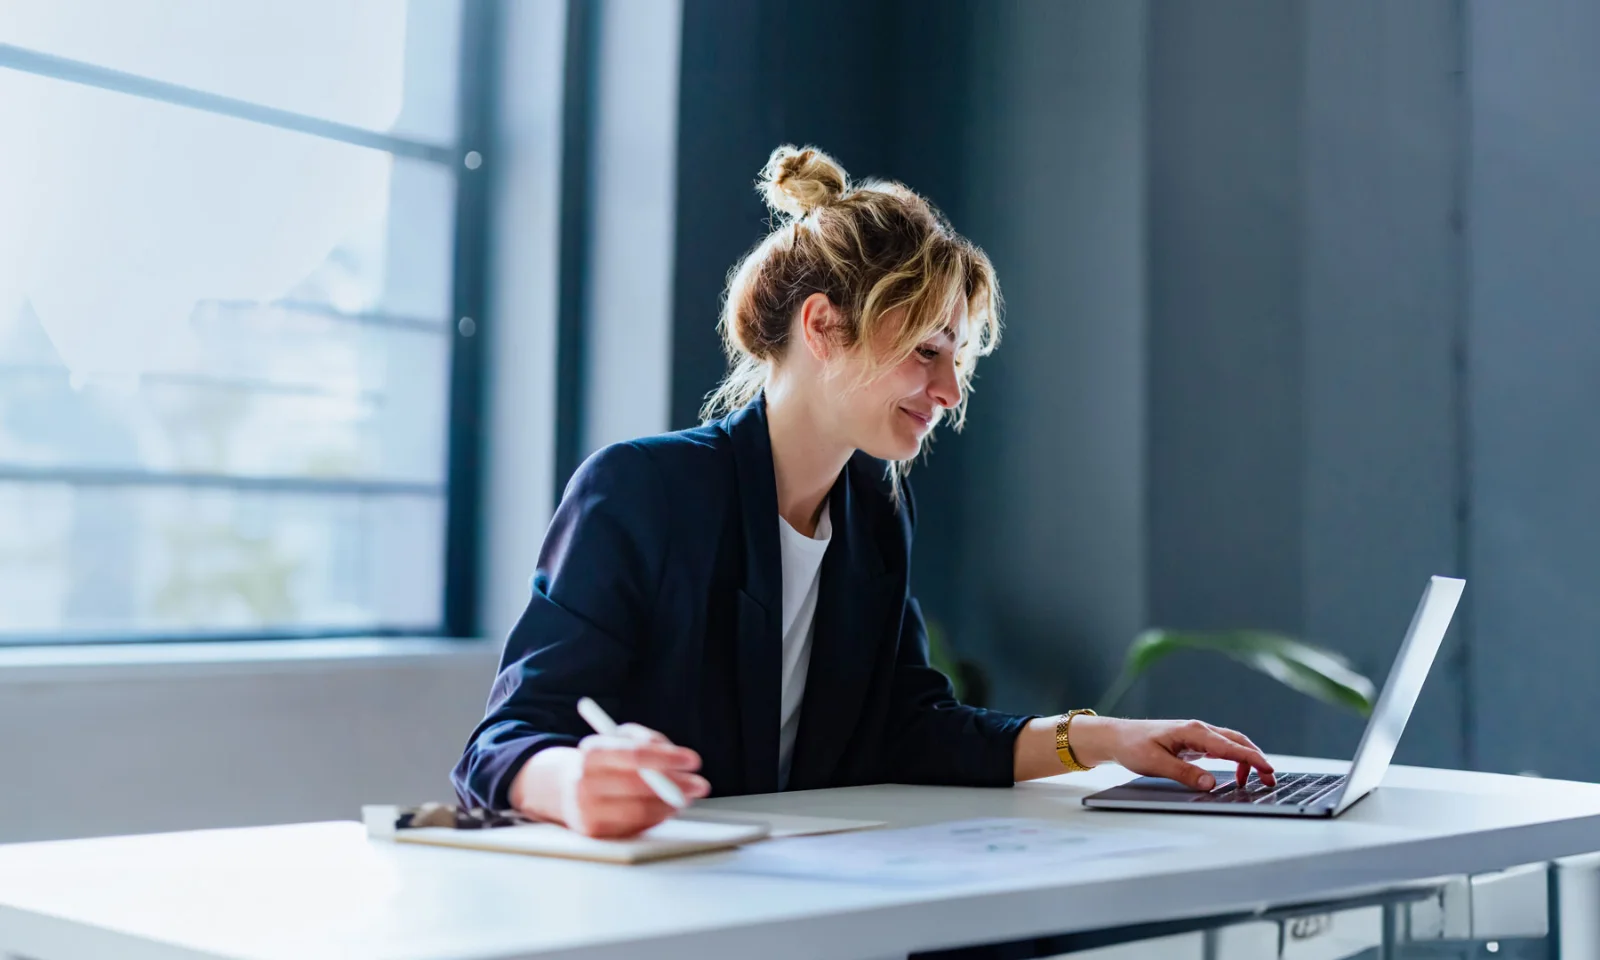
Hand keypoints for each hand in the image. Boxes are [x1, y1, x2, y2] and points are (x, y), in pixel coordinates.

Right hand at [509, 723, 709, 837]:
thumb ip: (648, 741)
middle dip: (677, 784)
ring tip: (685, 797)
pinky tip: (665, 809)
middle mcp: (584, 781)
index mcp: (592, 751)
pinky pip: (634, 826)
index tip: (693, 760)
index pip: (634, 754)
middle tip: (700, 784)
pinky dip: (656, 817)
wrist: (565, 789)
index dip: (667, 757)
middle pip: (639, 785)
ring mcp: (586, 810)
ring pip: (640, 810)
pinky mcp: (594, 832)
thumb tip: (677, 758)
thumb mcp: (620, 739)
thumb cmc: (605, 760)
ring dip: (670, 804)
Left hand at [1070, 716, 1275, 790]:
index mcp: (1193, 732)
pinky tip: (1236, 774)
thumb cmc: (1133, 746)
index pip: (1230, 746)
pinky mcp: (1193, 742)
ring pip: (1231, 744)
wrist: (1116, 737)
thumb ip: (1185, 774)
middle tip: (1271, 779)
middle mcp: (1199, 730)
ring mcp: (1197, 735)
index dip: (1252, 759)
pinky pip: (1221, 748)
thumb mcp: (1156, 764)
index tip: (1269, 770)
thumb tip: (1211, 783)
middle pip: (1237, 741)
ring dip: (1247, 759)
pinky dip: (1234, 759)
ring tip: (1256, 780)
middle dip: (1257, 758)